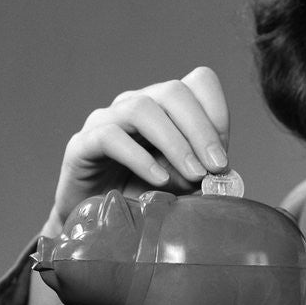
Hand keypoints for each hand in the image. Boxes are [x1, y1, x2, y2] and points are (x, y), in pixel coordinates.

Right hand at [48, 65, 229, 230]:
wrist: (98, 223)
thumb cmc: (144, 195)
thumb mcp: (184, 181)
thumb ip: (203, 170)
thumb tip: (222, 170)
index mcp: (165, 105)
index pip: (198, 81)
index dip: (216, 112)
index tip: (223, 153)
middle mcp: (136, 103)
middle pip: (173, 91)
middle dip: (201, 131)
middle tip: (217, 167)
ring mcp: (106, 119)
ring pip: (142, 109)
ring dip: (175, 143)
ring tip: (193, 176)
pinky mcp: (82, 144)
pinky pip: (111, 137)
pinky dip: (140, 159)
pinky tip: (159, 180)